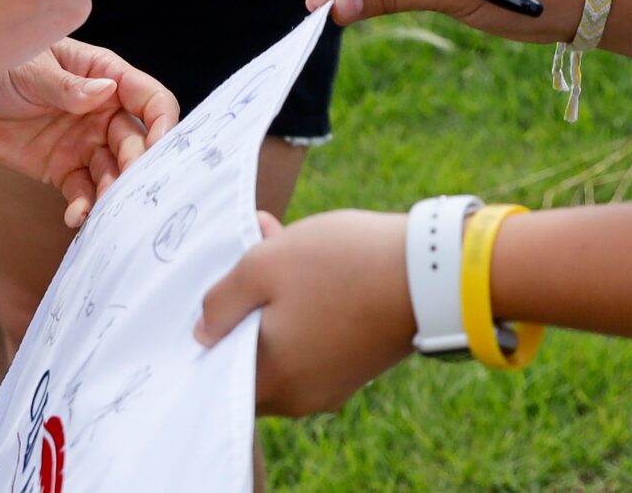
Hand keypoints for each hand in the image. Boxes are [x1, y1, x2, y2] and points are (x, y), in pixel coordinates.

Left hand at [0, 38, 179, 228]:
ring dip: (112, 192)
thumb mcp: (31, 69)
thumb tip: (106, 93)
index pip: (149, 98)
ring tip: (102, 211)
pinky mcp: (61, 168)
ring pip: (112, 171)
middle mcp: (101, 110)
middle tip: (129, 189)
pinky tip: (76, 216)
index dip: (162, 121)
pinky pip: (82, 191)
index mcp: (104, 75)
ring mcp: (83, 141)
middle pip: (135, 141)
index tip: (161, 147)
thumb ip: (67, 87)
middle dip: (137, 166)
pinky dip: (84, 206)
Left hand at [195, 210, 414, 414]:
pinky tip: (307, 255)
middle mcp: (299, 396)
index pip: (219, 368)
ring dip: (274, 294)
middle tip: (248, 247)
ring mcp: (331, 382)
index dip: (212, 324)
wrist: (430, 272)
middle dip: (245, 299)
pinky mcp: (356, 363)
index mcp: (272, 382)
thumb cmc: (339, 266)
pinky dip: (304, 303)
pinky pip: (313, 338)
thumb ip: (222, 301)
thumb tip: (201, 332)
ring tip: (276, 236)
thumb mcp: (264, 265)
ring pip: (284, 338)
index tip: (217, 285)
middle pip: (251, 349)